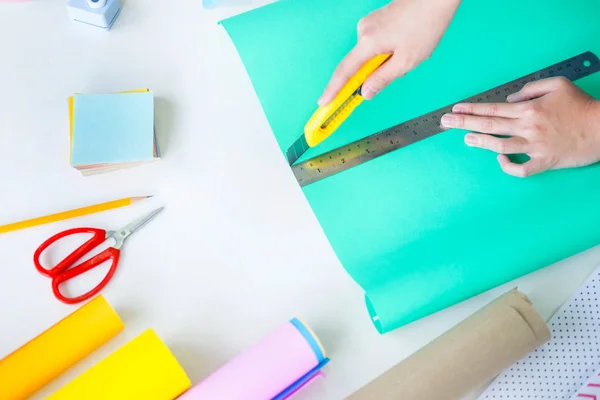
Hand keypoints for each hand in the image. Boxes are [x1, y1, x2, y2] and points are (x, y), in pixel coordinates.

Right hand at [318, 0, 460, 104]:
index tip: (324, 102)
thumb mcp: (406, 61)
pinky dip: (388, 50)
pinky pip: (376, 43)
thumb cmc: (425, 25)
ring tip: (410, 51)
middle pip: (360, 63)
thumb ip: (382, 79)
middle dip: (376, 72)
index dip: (333, 89)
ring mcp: (370, 23)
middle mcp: (364, 30)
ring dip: (386, 60)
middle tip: (400, 69)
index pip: (345, 71)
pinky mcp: (377, 20)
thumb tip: (366, 92)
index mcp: (369, 42)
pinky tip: (407, 43)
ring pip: (370, 53)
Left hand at [440, 77, 599, 176]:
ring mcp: (535, 147)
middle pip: (489, 126)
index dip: (471, 109)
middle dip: (464, 123)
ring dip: (480, 143)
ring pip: (500, 147)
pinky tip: (499, 160)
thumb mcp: (557, 85)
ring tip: (466, 139)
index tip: (454, 109)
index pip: (493, 109)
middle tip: (444, 123)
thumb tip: (509, 99)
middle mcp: (528, 128)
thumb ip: (530, 89)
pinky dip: (508, 167)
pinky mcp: (544, 162)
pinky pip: (521, 170)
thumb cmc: (581, 106)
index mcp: (529, 109)